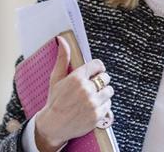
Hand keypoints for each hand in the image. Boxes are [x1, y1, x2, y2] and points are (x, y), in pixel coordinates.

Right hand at [35, 36, 113, 150]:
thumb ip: (63, 58)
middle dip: (101, 81)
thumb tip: (62, 39)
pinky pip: (109, 106)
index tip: (94, 73)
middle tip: (92, 87)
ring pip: (109, 91)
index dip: (97, 69)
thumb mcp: (56, 78)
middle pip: (106, 78)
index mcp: (76, 78)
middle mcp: (86, 89)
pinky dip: (103, 106)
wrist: (54, 125)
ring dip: (103, 94)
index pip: (98, 65)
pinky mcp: (98, 115)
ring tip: (93, 97)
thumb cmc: (55, 100)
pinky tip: (93, 107)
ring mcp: (93, 103)